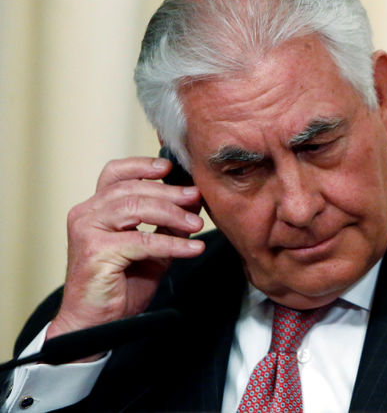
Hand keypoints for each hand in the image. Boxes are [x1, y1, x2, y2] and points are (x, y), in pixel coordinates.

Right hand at [47, 157, 204, 343]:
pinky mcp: (96, 252)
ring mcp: (88, 231)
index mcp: (95, 209)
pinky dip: (172, 243)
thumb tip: (193, 203)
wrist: (97, 322)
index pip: (115, 174)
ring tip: (197, 223)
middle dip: (169, 192)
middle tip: (196, 197)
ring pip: (136, 209)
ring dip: (172, 214)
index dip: (142, 166)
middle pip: (132, 190)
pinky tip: (193, 248)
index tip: (169, 167)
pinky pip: (142, 241)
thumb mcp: (152, 249)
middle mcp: (86, 215)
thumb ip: (167, 226)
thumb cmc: (121, 285)